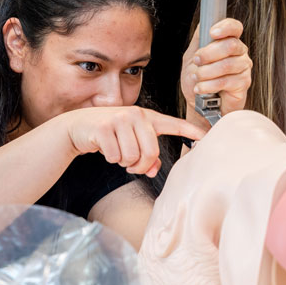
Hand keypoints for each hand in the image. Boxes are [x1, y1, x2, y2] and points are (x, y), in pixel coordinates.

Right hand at [59, 106, 207, 177]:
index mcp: (147, 117)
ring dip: (124, 163)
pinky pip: (116, 156)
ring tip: (117, 154)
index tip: (207, 137)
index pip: (174, 124)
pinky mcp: (105, 127)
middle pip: (151, 152)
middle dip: (140, 165)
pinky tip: (105, 149)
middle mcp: (136, 114)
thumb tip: (152, 169)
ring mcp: (120, 119)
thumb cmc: (109, 134)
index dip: (191, 131)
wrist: (78, 126)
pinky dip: (111, 159)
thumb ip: (146, 154)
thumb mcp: (129, 140)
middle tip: (131, 165)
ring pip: (133, 157)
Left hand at [181, 17, 251, 117]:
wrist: (200, 104)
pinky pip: (226, 81)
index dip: (225, 27)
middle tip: (196, 61)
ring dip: (206, 72)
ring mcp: (243, 67)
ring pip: (227, 64)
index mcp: (228, 40)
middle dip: (208, 53)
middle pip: (230, 45)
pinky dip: (209, 85)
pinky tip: (200, 88)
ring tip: (197, 78)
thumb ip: (199, 41)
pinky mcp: (244, 83)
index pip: (234, 27)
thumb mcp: (192, 57)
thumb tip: (204, 26)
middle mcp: (239, 52)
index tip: (212, 33)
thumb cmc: (197, 79)